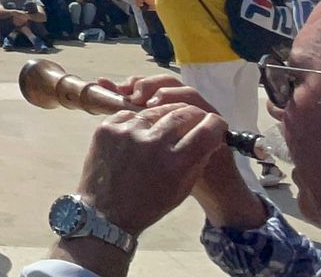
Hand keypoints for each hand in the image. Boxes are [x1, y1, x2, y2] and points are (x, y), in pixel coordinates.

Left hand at [75, 102, 227, 236]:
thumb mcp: (183, 187)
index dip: (215, 124)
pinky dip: (140, 121)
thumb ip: (198, 159)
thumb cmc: (149, 203)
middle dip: (193, 114)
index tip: (215, 123)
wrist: (105, 211)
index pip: (207, 130)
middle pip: (182, 113)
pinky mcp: (107, 128)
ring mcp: (127, 133)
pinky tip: (143, 131)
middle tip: (195, 118)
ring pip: (156, 109)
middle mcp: (152, 144)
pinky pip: (131, 114)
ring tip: (169, 122)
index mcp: (176, 163)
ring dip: (167, 114)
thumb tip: (210, 133)